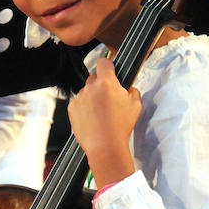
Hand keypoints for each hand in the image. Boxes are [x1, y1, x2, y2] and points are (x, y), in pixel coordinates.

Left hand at [68, 58, 137, 189]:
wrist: (105, 146)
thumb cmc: (121, 126)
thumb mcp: (136, 105)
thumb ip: (132, 90)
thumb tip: (128, 88)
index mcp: (107, 83)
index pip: (104, 62)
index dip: (108, 65)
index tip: (110, 70)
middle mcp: (90, 87)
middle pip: (94, 78)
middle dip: (101, 84)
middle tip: (109, 98)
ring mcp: (80, 98)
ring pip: (86, 92)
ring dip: (92, 97)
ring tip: (101, 113)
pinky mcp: (72, 108)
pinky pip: (79, 103)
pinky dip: (84, 108)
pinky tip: (93, 119)